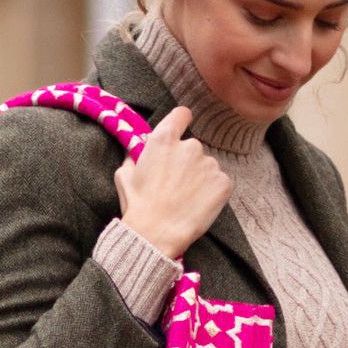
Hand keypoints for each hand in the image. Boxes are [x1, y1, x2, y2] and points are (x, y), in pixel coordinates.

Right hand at [113, 106, 233, 258]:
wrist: (156, 233)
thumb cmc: (138, 205)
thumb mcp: (124, 174)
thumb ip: (134, 156)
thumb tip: (137, 152)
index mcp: (164, 139)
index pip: (181, 115)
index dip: (181, 122)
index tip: (180, 130)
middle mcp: (190, 146)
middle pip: (192, 147)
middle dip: (186, 161)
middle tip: (175, 184)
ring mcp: (209, 164)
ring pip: (207, 166)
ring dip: (200, 178)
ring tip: (186, 199)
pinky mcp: (223, 183)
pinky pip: (220, 182)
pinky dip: (212, 192)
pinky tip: (198, 205)